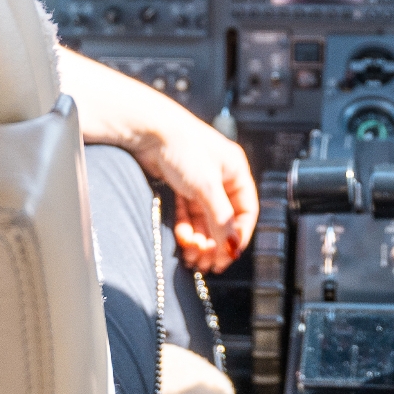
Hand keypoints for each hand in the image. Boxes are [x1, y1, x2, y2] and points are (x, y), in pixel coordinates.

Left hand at [58, 51, 260, 270]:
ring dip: (200, 240)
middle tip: (206, 263)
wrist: (147, 130)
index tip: (227, 257)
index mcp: (236, 172)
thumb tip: (233, 247)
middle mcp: (221, 177)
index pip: (245, 212)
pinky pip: (189, 215)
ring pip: (205, 220)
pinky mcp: (182, 186)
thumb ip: (221, 219)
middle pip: (224, 220)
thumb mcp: (206, 186)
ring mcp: (201, 182)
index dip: (237, 236)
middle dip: (215, 243)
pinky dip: (187, 230)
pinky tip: (183, 241)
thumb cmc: (182, 145)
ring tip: (192, 255)